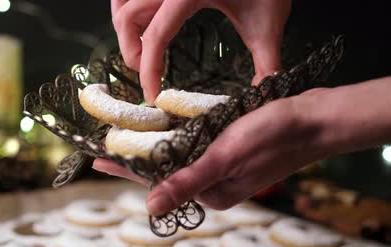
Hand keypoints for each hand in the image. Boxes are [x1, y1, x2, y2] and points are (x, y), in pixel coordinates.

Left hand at [94, 77, 390, 214]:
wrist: (313, 120)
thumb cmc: (270, 137)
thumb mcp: (223, 158)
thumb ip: (187, 182)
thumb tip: (150, 207)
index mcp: (211, 192)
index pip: (157, 181)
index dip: (127, 169)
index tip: (99, 161)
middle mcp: (214, 185)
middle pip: (165, 172)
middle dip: (136, 160)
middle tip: (106, 149)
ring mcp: (223, 170)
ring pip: (180, 160)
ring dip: (155, 150)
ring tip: (127, 140)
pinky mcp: (231, 154)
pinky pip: (197, 149)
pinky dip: (178, 141)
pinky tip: (165, 132)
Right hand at [111, 0, 290, 102]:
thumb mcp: (268, 22)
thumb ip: (267, 60)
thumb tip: (266, 90)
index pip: (155, 37)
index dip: (148, 70)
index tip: (152, 95)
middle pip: (127, 19)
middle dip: (131, 52)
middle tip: (147, 73)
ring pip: (122, 4)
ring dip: (126, 29)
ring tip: (141, 50)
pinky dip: (128, 10)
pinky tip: (142, 24)